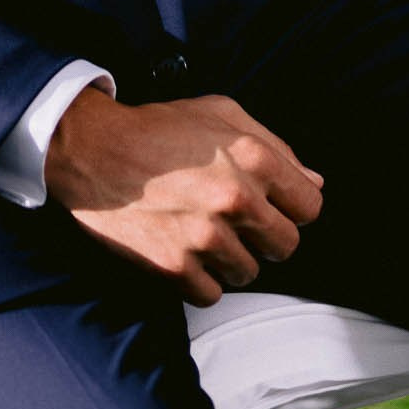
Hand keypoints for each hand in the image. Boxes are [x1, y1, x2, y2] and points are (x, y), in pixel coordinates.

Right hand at [43, 89, 323, 305]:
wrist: (96, 151)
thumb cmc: (159, 128)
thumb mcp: (222, 114)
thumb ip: (274, 146)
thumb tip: (313, 182)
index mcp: (253, 157)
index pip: (310, 207)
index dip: (293, 208)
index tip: (273, 207)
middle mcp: (235, 198)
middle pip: (285, 246)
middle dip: (267, 237)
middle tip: (239, 223)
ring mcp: (205, 236)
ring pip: (249, 273)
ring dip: (231, 258)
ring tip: (204, 232)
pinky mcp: (175, 267)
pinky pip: (212, 295)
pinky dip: (201, 280)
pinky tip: (184, 251)